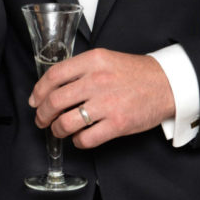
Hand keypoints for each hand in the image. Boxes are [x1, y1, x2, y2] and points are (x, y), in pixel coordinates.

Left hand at [29, 48, 174, 147]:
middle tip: (41, 119)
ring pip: (66, 122)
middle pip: (55, 100)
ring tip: (58, 130)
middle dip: (42, 114)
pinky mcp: (118, 124)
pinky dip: (77, 141)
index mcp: (92, 60)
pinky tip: (79, 138)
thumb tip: (53, 86)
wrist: (165, 84)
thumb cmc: (133, 72)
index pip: (54, 75)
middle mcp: (97, 80)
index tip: (34, 100)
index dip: (38, 90)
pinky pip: (86, 138)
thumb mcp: (104, 58)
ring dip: (57, 129)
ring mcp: (107, 103)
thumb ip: (80, 69)